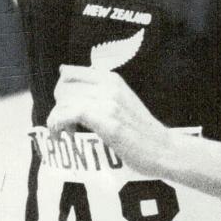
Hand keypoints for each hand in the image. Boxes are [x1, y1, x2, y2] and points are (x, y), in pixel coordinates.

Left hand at [47, 65, 171, 175]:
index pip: (69, 72)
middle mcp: (108, 85)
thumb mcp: (120, 99)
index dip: (61, 92)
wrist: (163, 148)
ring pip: (64, 101)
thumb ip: (97, 89)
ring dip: (58, 120)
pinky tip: (66, 136)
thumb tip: (63, 71)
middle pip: (63, 88)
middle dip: (59, 107)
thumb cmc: (140, 129)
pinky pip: (68, 114)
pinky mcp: (106, 120)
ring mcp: (108, 102)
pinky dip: (59, 125)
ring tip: (69, 134)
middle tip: (68, 125)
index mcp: (110, 78)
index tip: (66, 108)